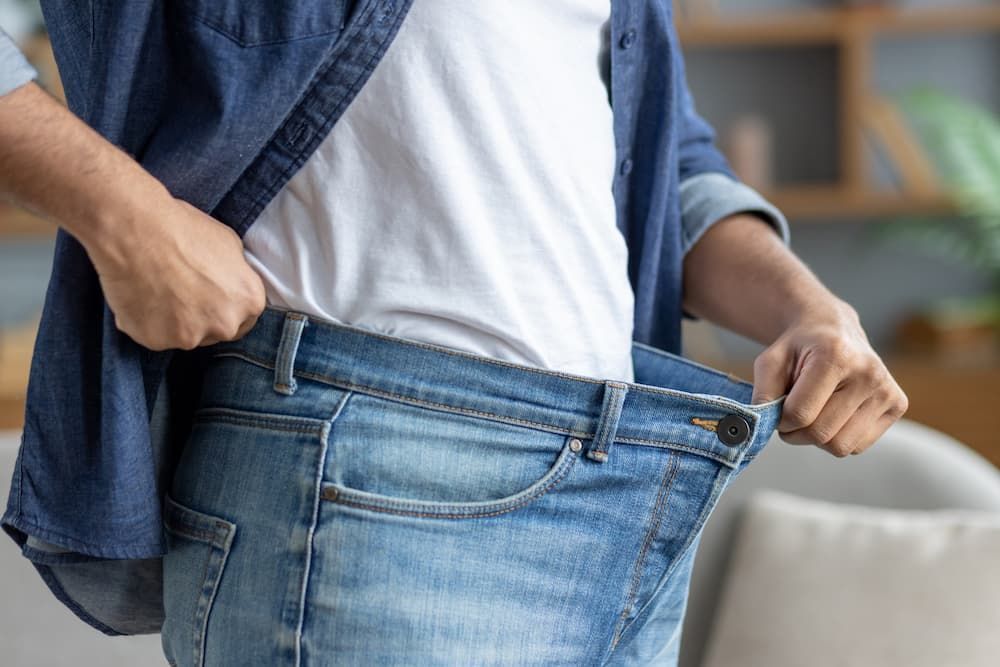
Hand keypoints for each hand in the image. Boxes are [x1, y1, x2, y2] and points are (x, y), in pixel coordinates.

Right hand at [85, 197, 266, 350]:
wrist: (134, 231)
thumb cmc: (182, 230)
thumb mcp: (229, 243)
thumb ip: (237, 274)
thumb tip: (232, 283)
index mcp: (249, 301)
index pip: (245, 318)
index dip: (226, 307)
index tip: (210, 299)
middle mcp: (226, 324)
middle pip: (217, 331)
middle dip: (204, 317)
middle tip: (182, 291)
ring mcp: (191, 336)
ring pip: (186, 335)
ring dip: (175, 321)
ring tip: (159, 288)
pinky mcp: (157, 341)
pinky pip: (155, 336)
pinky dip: (148, 322)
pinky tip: (142, 296)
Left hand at [750, 301, 908, 456]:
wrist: (834, 329)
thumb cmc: (798, 348)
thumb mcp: (770, 361)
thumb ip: (762, 393)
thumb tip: (760, 427)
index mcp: (836, 356)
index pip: (800, 414)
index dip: (781, 420)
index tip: (778, 410)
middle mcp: (869, 373)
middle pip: (821, 434)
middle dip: (797, 432)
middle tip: (792, 416)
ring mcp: (887, 390)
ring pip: (841, 446)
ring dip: (817, 438)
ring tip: (814, 413)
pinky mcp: (898, 404)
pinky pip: (858, 446)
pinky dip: (838, 437)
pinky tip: (835, 413)